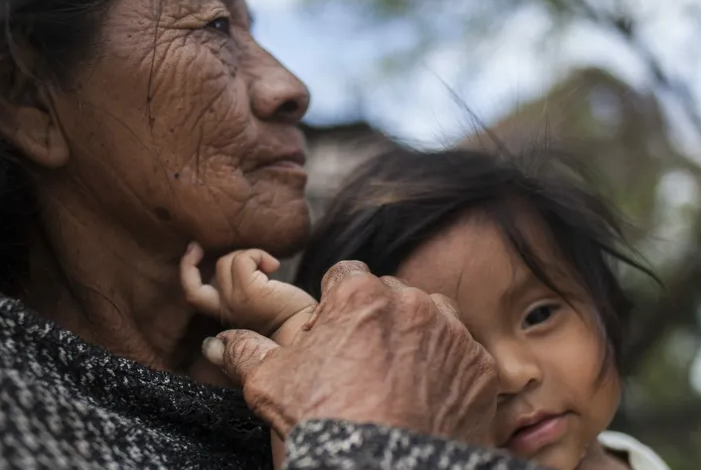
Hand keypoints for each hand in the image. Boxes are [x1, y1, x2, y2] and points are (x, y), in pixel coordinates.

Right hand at [181, 243, 315, 338]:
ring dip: (247, 255)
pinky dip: (258, 255)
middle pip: (196, 281)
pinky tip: (274, 266)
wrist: (308, 330)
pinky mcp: (249, 294)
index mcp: (225, 315)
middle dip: (190, 261)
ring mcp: (234, 304)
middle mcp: (224, 312)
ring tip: (268, 266)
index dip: (188, 270)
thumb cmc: (291, 315)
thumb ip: (242, 288)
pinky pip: (243, 260)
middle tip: (198, 247)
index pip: (193, 294)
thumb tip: (237, 262)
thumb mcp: (258, 301)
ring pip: (225, 263)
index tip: (194, 251)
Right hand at [202, 261, 498, 444]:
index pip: (346, 276)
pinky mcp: (480, 368)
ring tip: (396, 379)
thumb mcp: (271, 384)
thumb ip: (248, 350)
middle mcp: (413, 303)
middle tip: (360, 363)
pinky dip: (447, 371)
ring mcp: (453, 334)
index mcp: (361, 295)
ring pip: (432, 319)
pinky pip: (462, 356)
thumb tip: (219, 341)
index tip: (332, 332)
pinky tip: (426, 400)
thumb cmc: (324, 425)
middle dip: (377, 319)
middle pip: (391, 296)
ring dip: (417, 338)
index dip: (335, 304)